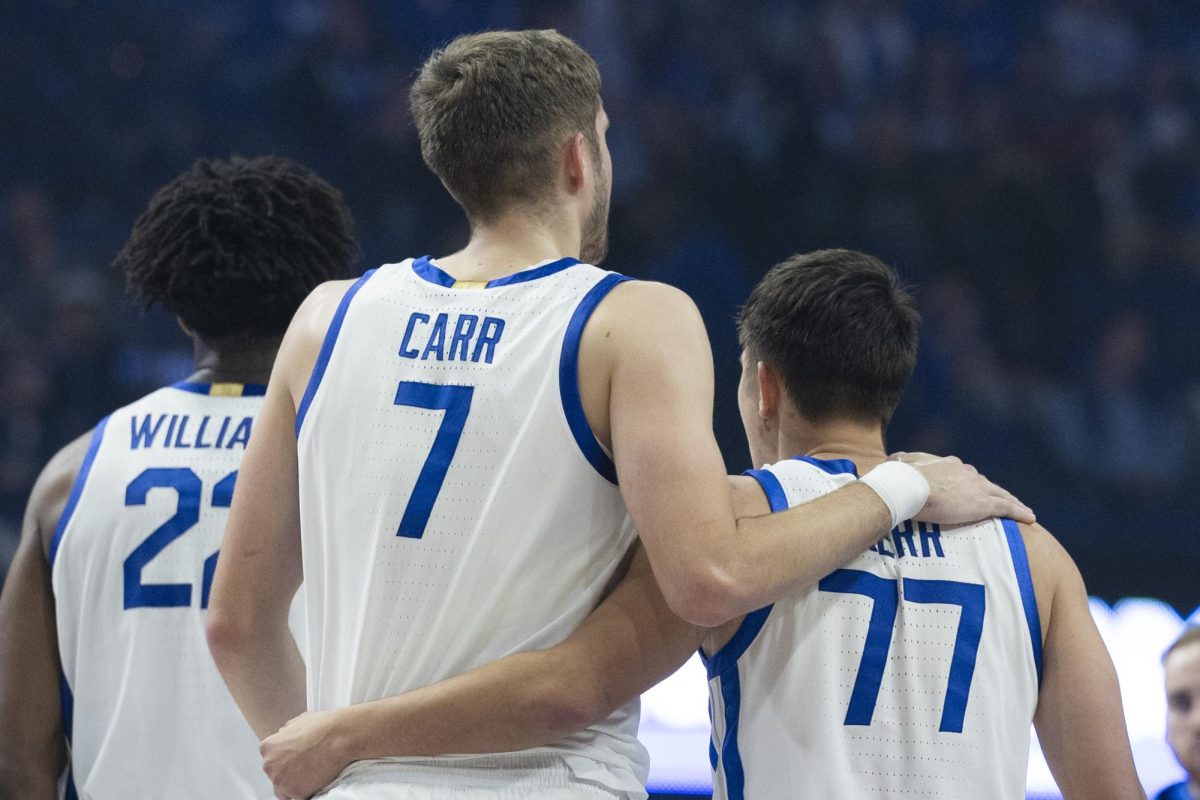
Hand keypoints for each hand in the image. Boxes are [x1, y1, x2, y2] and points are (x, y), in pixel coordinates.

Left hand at [261, 709, 349, 799]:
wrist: (339, 736)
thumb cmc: (323, 726)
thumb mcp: (299, 720)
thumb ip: (287, 732)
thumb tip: (285, 735)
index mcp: (268, 748)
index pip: (271, 761)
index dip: (285, 762)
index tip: (296, 761)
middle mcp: (269, 766)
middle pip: (276, 776)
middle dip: (289, 774)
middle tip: (306, 768)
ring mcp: (281, 781)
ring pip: (285, 791)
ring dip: (296, 786)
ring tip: (312, 776)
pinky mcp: (296, 793)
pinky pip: (299, 797)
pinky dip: (308, 793)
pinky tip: (317, 782)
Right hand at [890, 452, 1034, 524]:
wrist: (909, 486)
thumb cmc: (901, 477)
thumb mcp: (898, 464)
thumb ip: (899, 461)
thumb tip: (892, 459)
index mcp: (948, 464)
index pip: (964, 473)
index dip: (969, 482)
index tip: (971, 488)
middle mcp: (966, 473)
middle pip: (985, 483)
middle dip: (992, 491)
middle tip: (997, 500)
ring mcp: (977, 488)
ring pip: (1000, 494)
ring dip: (1012, 501)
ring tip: (1021, 509)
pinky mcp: (983, 503)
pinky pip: (1007, 508)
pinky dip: (1020, 512)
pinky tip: (1030, 518)